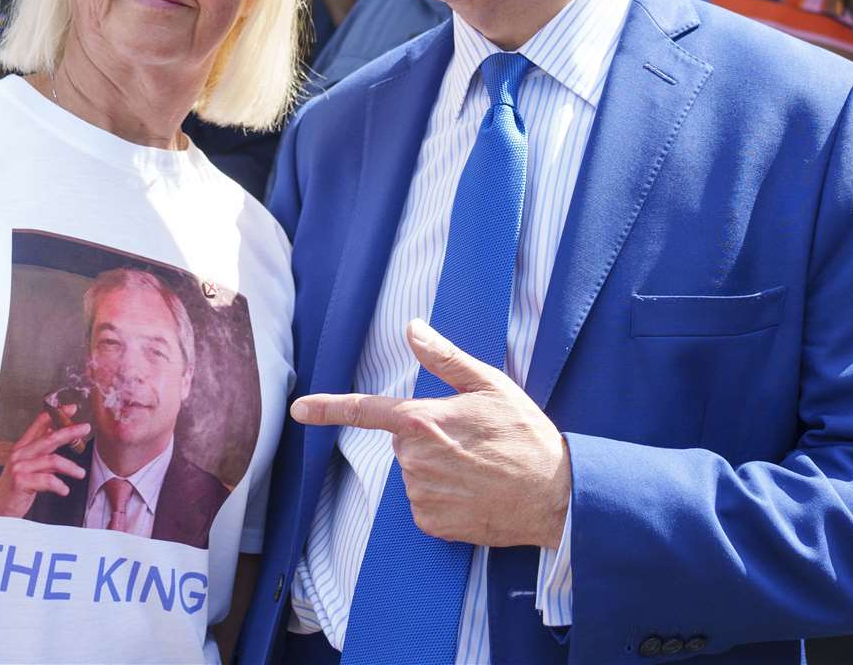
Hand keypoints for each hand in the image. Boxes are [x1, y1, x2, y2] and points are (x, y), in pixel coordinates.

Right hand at [0, 410, 91, 517]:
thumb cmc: (16, 489)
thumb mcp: (30, 467)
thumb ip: (44, 454)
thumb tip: (61, 439)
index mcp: (23, 447)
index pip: (40, 424)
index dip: (57, 414)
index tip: (72, 408)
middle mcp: (20, 454)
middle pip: (49, 438)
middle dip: (69, 432)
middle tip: (85, 428)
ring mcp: (19, 467)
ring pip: (52, 460)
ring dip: (70, 467)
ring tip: (80, 473)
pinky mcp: (21, 482)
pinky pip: (47, 480)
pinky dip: (59, 485)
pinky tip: (64, 490)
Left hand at [291, 318, 570, 549]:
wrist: (554, 495)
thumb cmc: (524, 435)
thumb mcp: (489, 386)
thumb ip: (444, 358)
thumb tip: (413, 328)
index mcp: (422, 421)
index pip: (365, 410)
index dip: (327, 408)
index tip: (298, 410)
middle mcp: (414, 460)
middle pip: (404, 442)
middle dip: (429, 438)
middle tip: (473, 441)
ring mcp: (421, 495)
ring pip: (415, 474)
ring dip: (439, 469)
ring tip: (480, 468)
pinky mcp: (431, 524)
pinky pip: (425, 504)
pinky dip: (445, 498)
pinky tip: (475, 493)